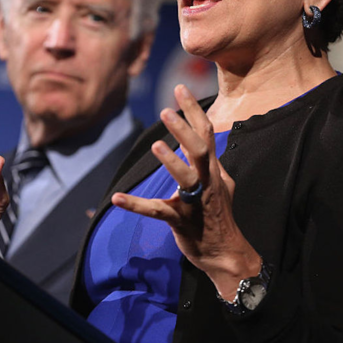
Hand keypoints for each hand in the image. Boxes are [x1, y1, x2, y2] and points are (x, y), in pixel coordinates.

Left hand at [111, 84, 259, 299]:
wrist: (225, 254)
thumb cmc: (220, 216)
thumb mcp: (221, 184)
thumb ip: (212, 162)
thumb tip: (204, 143)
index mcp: (212, 169)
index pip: (205, 133)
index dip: (193, 110)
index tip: (180, 88)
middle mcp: (206, 181)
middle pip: (198, 150)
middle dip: (184, 130)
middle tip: (166, 110)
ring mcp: (194, 201)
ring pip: (185, 178)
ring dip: (171, 162)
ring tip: (157, 145)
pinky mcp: (180, 220)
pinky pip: (157, 211)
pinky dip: (135, 205)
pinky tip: (117, 198)